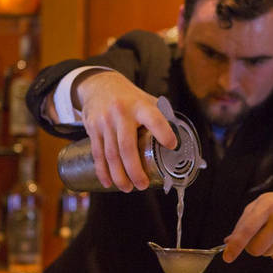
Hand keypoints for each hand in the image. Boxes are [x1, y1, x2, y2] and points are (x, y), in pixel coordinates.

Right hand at [76, 71, 176, 191]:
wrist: (99, 84)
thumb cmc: (129, 98)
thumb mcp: (146, 100)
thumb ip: (161, 118)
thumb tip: (180, 142)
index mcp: (140, 106)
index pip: (154, 119)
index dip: (163, 132)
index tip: (172, 146)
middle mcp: (121, 113)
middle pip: (127, 146)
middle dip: (135, 170)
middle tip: (143, 185)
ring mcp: (104, 121)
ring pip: (110, 154)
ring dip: (119, 175)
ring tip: (128, 188)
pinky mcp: (92, 128)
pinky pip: (97, 154)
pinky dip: (102, 171)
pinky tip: (108, 183)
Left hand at [223, 186, 272, 262]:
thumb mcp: (260, 205)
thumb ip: (243, 223)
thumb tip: (228, 242)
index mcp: (266, 205)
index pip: (247, 229)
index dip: (236, 245)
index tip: (228, 256)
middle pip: (256, 248)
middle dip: (253, 246)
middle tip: (260, 236)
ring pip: (267, 254)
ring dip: (267, 248)